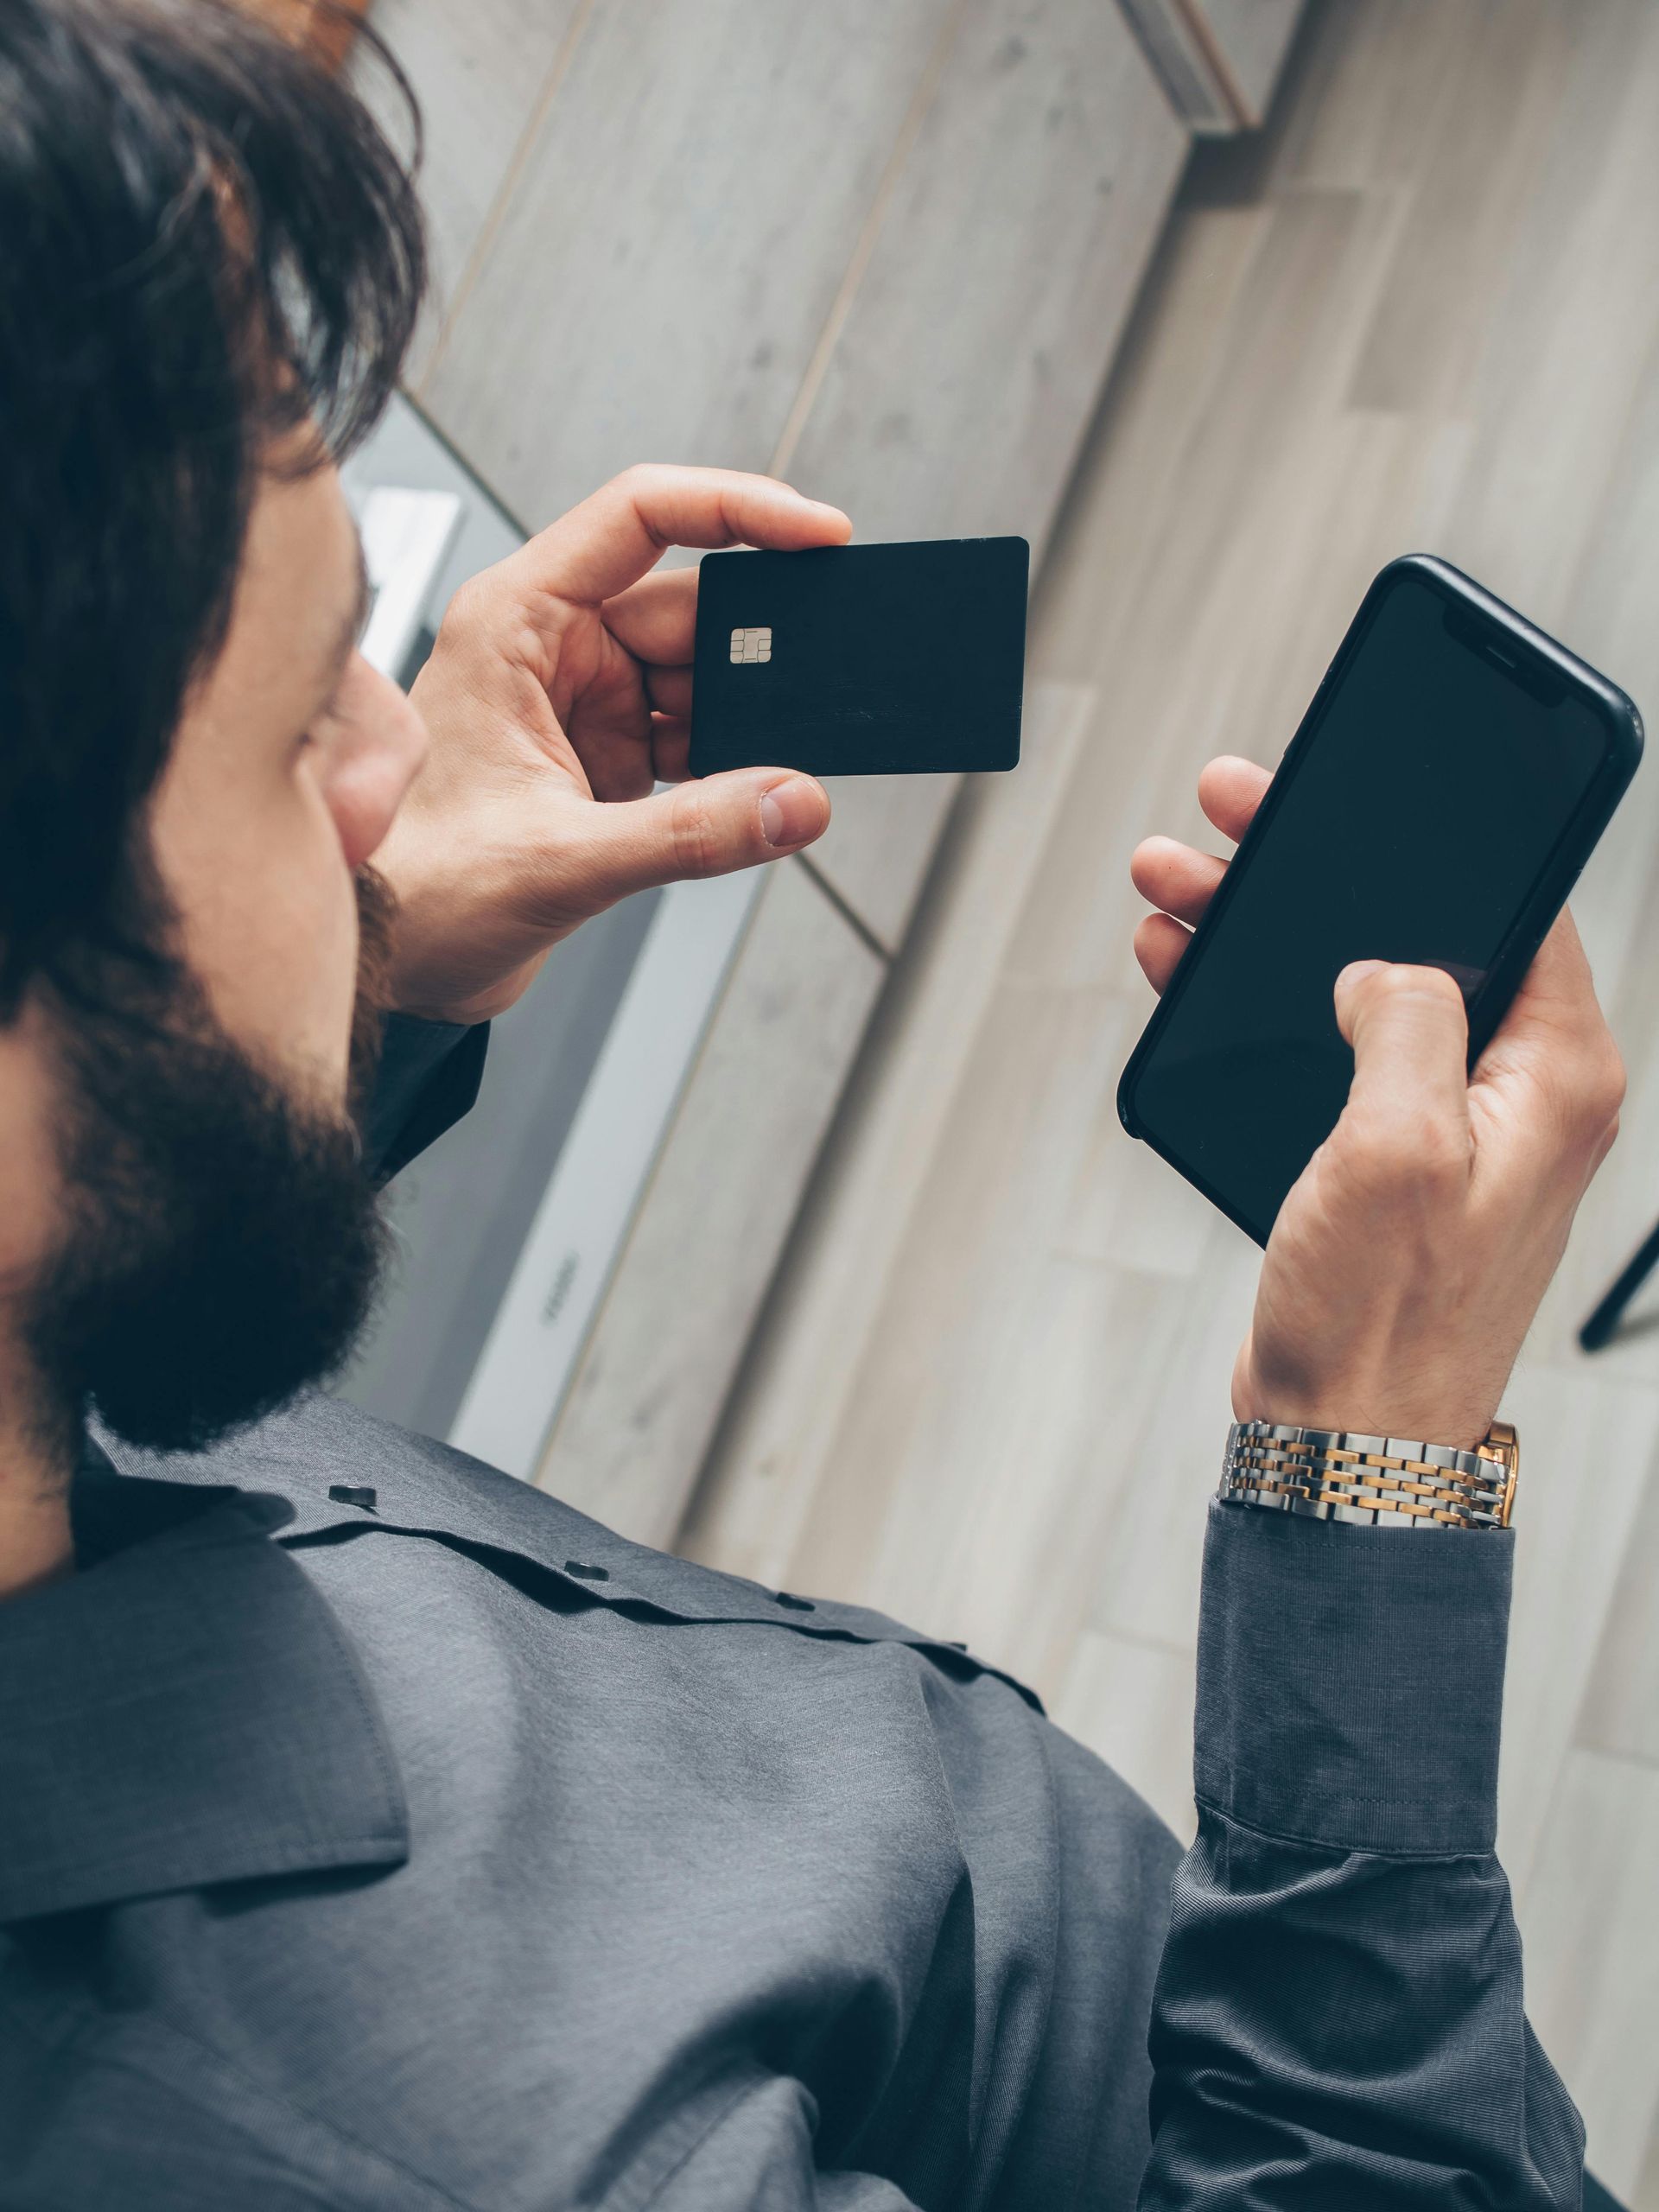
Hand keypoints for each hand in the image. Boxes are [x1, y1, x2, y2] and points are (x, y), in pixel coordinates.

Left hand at [374, 464, 851, 1023]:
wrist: (386, 962)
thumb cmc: (418, 890)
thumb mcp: (562, 860)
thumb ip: (691, 833)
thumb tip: (798, 802)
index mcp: (516, 621)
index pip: (642, 516)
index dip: (740, 509)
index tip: (821, 535)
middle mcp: (550, 647)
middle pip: (688, 607)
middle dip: (757, 651)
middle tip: (815, 691)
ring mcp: (580, 703)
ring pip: (699, 678)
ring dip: (746, 722)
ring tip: (772, 769)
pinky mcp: (602, 758)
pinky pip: (693, 738)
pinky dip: (731, 767)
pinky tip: (752, 798)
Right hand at [1132, 756, 1625, 1446]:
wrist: (1343, 1448)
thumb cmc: (1383, 1323)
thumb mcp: (1396, 1145)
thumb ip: (1402, 1019)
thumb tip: (1380, 963)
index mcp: (1558, 1077)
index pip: (1520, 908)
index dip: (1436, 836)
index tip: (1358, 786)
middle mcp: (1519, 1097)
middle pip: (1421, 936)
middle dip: (1320, 876)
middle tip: (1233, 817)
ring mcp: (1453, 1130)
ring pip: (1361, 989)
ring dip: (1271, 938)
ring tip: (1177, 892)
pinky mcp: (1390, 1163)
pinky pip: (1330, 1052)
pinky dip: (1264, 1009)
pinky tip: (1192, 975)